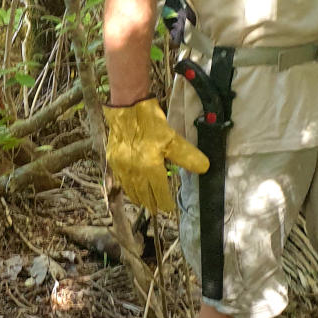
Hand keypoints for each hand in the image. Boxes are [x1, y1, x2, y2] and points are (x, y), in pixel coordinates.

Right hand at [104, 97, 208, 214]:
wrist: (126, 108)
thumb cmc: (150, 122)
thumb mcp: (173, 139)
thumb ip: (188, 156)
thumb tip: (204, 169)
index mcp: (150, 168)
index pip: (159, 193)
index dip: (165, 203)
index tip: (169, 208)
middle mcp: (134, 172)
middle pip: (144, 195)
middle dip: (151, 203)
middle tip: (157, 210)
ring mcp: (121, 167)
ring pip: (130, 190)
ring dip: (138, 198)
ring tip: (144, 203)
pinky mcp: (113, 160)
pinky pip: (120, 180)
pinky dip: (126, 187)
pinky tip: (129, 187)